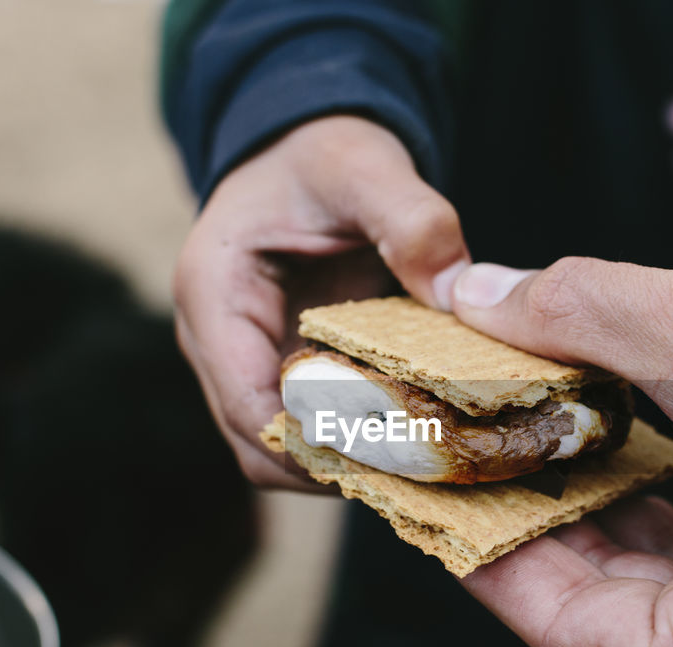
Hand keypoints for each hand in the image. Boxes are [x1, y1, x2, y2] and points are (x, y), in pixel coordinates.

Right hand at [173, 116, 468, 487]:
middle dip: (332, 466)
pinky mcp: (282, 370)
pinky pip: (308, 429)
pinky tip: (412, 440)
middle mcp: (217, 342)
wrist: (306, 148)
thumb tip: (456, 292)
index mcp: (215, 294)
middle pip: (259, 447)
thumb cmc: (323, 153)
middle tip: (417, 472)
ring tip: (420, 465)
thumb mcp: (367, 166)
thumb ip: (411, 219)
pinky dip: (354, 443)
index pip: (248, 407)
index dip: (312, 445)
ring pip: (282, 450)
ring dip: (345, 464)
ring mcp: (247, 362)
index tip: (387, 458)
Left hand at [442, 216, 672, 646]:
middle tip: (465, 469)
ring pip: (666, 605)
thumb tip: (468, 296)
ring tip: (526, 453)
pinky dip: (661, 527)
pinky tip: (613, 459)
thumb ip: (572, 315)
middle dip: (534, 536)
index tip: (430, 498)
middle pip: (614, 625)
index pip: (572, 635)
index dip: (485, 559)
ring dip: (595, 526)